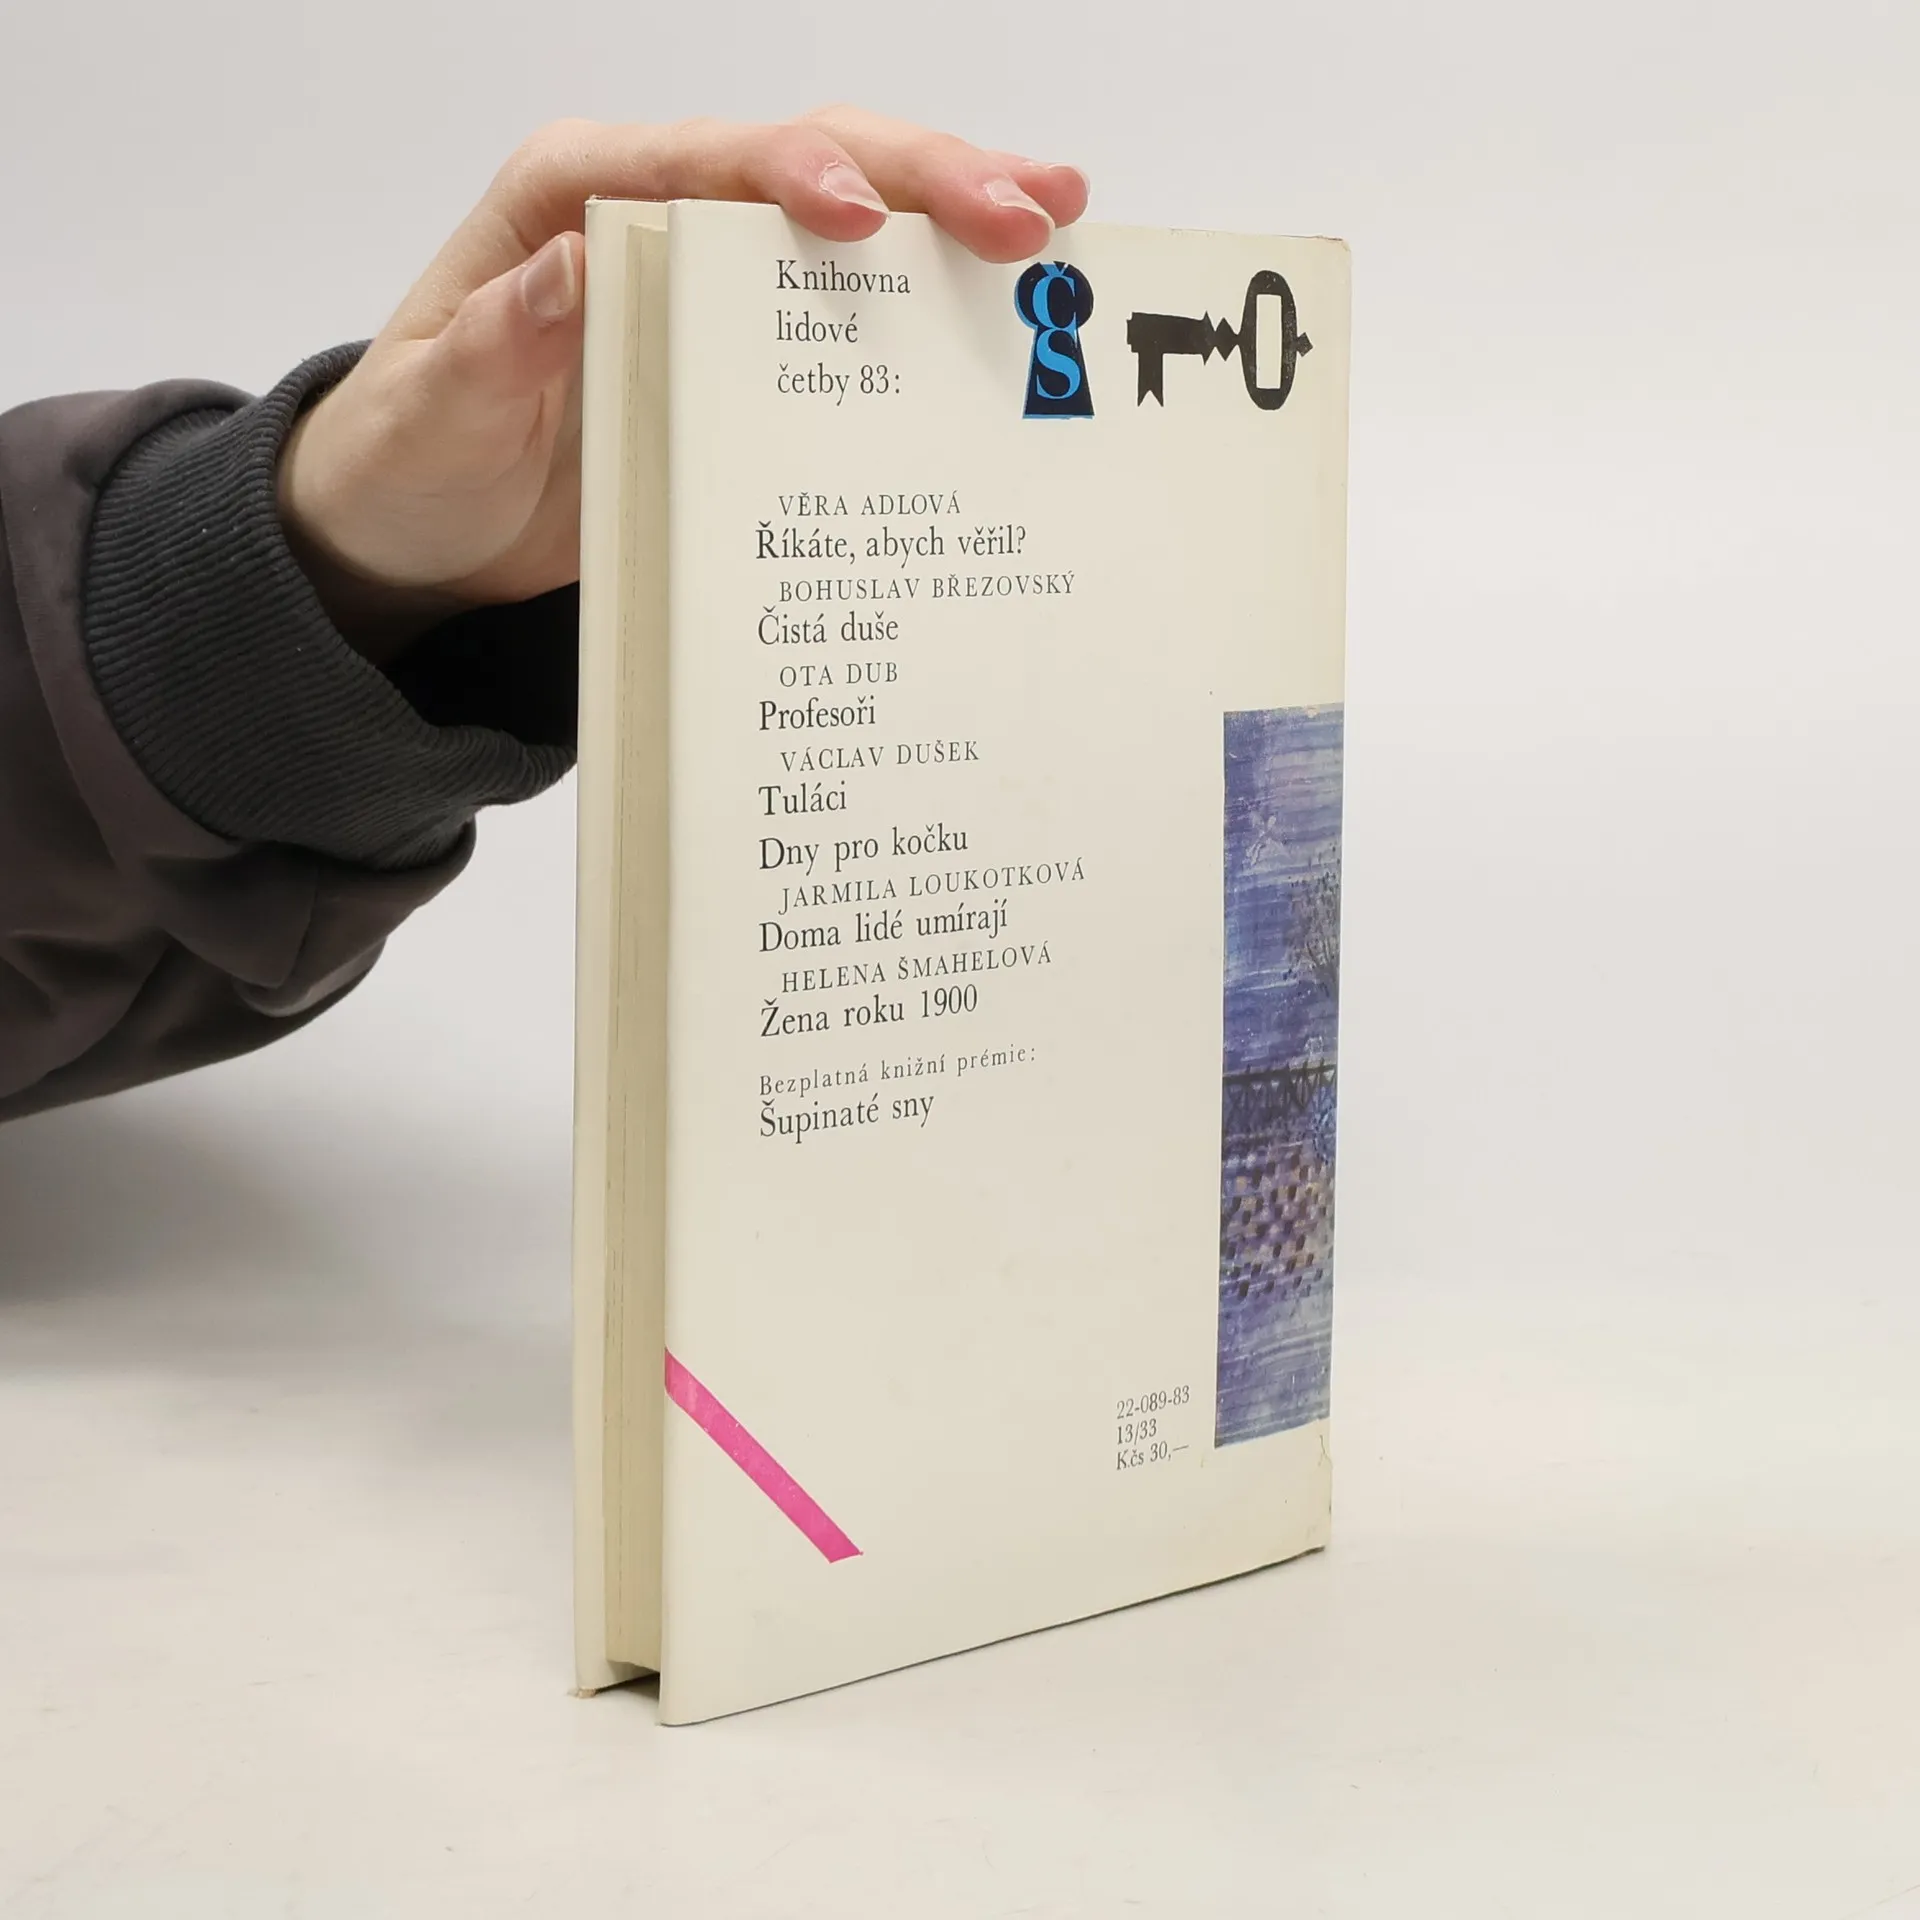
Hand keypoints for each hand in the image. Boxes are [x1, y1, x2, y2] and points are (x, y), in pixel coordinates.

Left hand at [278, 108, 1088, 662]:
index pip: (695, 161)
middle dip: (917, 177)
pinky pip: (838, 303)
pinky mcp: (736, 342)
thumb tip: (572, 266)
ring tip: (1056, 222)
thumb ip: (496, 340)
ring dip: (949, 214)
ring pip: (841, 212)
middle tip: (1025, 213)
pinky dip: (920, 291)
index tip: (859, 217)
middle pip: (796, 163)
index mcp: (567, 200)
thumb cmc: (411, 462)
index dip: (787, 173)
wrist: (417, 534)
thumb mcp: (432, 411)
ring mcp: (700, 273)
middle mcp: (645, 211)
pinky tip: (1000, 299)